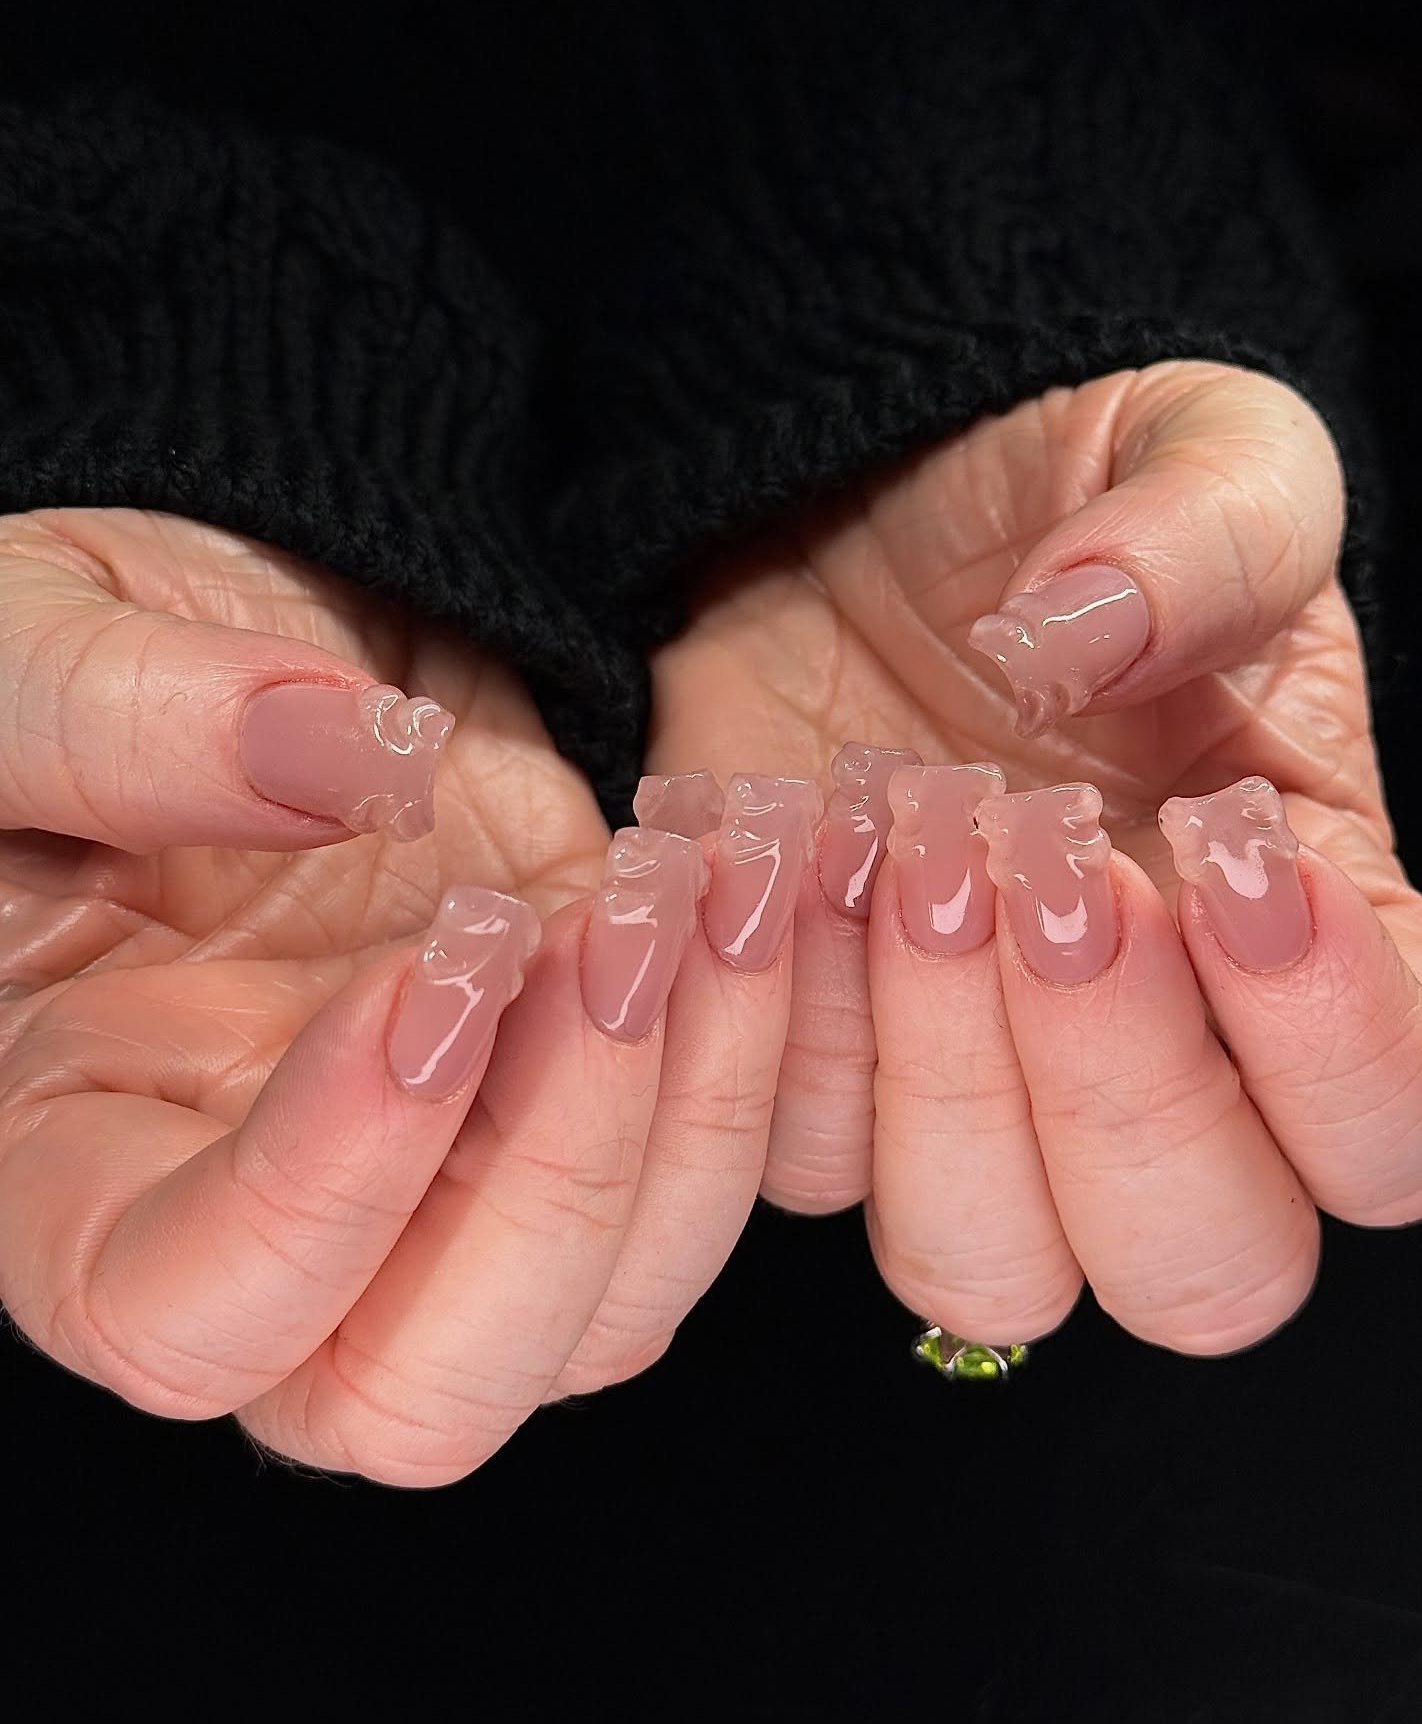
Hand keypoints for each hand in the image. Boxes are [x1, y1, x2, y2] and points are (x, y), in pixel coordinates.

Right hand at [0, 509, 792, 1481]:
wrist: (250, 608)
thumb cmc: (64, 655)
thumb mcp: (25, 650)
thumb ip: (116, 721)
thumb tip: (339, 765)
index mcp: (74, 1153)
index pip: (184, 1318)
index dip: (317, 1197)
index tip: (421, 985)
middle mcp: (279, 1211)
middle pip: (428, 1393)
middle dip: (557, 1186)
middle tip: (602, 950)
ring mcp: (455, 1156)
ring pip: (614, 1304)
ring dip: (698, 1101)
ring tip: (699, 877)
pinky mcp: (585, 1069)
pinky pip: (712, 1157)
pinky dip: (767, 1038)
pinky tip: (751, 870)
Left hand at [650, 361, 1421, 1353]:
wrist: (858, 506)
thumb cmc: (1057, 495)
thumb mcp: (1190, 448)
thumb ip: (1210, 533)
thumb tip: (1095, 636)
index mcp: (1314, 939)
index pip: (1394, 1129)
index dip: (1340, 1047)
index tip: (1239, 860)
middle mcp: (1158, 1055)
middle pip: (1201, 1267)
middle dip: (1125, 1095)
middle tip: (1054, 877)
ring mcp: (974, 1083)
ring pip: (990, 1263)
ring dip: (943, 1078)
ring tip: (902, 841)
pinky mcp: (816, 1063)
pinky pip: (799, 1153)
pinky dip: (782, 1018)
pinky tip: (782, 839)